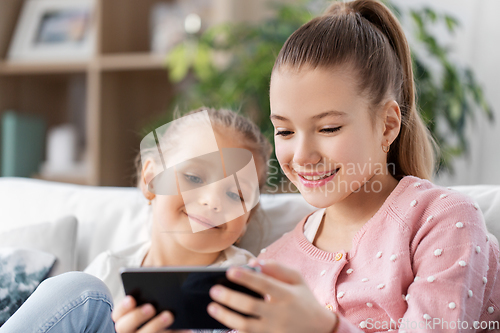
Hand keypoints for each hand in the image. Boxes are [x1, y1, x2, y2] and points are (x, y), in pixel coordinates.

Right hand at [112, 295, 188, 332]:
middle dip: (137, 316)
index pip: (117, 314)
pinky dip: (174, 332)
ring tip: (169, 315)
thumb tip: (157, 281)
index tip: (131, 299)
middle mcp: (127, 332)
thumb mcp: (145, 306)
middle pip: (125, 327)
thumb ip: (147, 297)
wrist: (154, 329)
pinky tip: (186, 328)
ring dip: (156, 325)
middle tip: (151, 307)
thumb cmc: (151, 315)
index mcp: (122, 320)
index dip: (123, 307)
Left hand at [207, 260, 337, 332]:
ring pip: (246, 325)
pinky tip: (223, 321)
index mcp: (287, 295)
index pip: (264, 284)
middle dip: (230, 298)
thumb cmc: (303, 299)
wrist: (319, 329)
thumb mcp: (297, 279)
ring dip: (226, 317)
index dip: (247, 277)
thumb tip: (253, 263)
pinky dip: (234, 329)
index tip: (230, 270)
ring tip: (212, 307)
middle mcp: (280, 314)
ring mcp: (275, 330)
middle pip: (251, 306)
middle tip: (214, 290)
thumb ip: (277, 268)